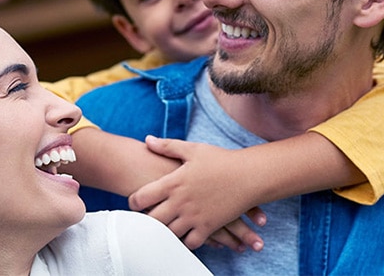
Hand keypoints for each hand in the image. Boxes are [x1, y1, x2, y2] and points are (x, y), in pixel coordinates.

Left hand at [128, 136, 266, 250]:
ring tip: (162, 228)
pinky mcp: (209, 227)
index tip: (134, 202)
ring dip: (164, 232)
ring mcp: (194, 216)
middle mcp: (181, 202)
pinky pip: (190, 242)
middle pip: (152, 221)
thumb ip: (168, 146)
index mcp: (173, 182)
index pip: (142, 198)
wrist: (250, 175)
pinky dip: (185, 241)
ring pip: (169, 234)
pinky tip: (184, 235)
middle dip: (145, 222)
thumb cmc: (221, 160)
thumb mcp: (193, 149)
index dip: (133, 202)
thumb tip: (147, 140)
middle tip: (144, 220)